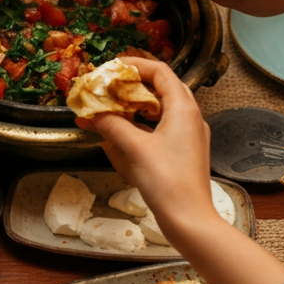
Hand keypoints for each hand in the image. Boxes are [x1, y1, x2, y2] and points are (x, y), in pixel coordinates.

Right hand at [76, 58, 219, 238]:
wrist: (189, 219)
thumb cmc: (168, 182)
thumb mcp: (135, 149)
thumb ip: (112, 125)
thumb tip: (92, 113)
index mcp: (184, 108)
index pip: (160, 71)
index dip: (136, 65)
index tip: (113, 67)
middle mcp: (190, 117)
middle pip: (160, 88)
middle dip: (131, 86)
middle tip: (107, 88)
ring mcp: (189, 135)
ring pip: (159, 109)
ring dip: (134, 106)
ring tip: (108, 108)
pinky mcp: (183, 151)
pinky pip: (161, 127)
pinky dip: (140, 125)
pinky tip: (121, 132)